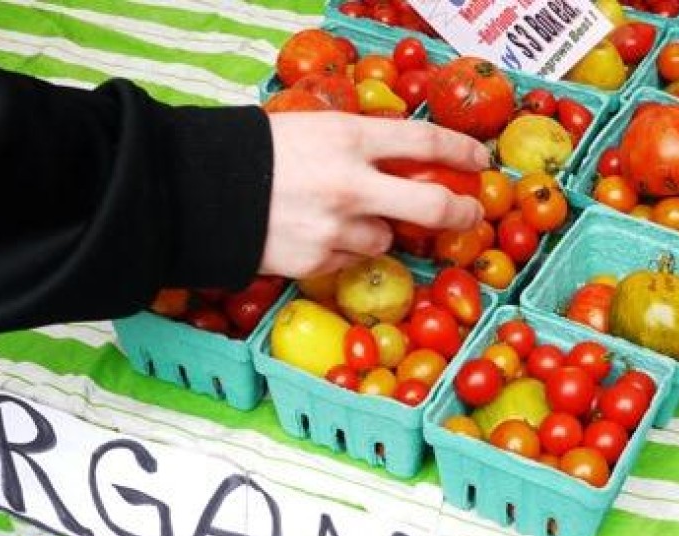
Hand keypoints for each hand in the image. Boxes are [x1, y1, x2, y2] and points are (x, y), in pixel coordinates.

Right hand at [261, 113, 489, 278]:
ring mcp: (336, 229)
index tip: (480, 161)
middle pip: (431, 206)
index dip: (461, 150)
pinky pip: (347, 261)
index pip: (425, 141)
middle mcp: (352, 185)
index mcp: (351, 139)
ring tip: (339, 219)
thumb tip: (401, 160)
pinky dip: (339, 251)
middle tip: (468, 215)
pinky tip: (311, 235)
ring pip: (385, 239)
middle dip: (459, 213)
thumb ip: (357, 144)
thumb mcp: (311, 129)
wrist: (198, 192)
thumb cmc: (253, 152)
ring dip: (375, 231)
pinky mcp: (317, 262)